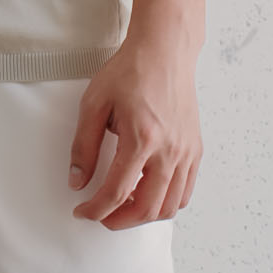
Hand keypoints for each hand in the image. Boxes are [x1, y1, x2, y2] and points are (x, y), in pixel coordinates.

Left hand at [68, 28, 202, 227]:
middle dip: (120, 220)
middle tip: (102, 216)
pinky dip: (165, 203)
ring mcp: (187, 152)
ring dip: (144, 215)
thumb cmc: (130, 72)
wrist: (164, 51)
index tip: (83, 210)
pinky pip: (185, 192)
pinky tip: (147, 194)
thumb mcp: (94, 104)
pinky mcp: (195, 150)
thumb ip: (84, 146)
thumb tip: (77, 181)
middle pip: (147, 208)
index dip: (96, 209)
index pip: (118, 192)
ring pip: (170, 206)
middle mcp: (170, 150)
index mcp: (142, 138)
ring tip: (123, 208)